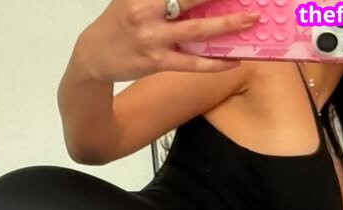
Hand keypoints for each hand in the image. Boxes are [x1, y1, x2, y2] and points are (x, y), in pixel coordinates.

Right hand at [74, 0, 258, 81]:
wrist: (92, 56)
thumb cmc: (117, 22)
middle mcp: (147, 12)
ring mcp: (152, 39)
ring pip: (196, 32)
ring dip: (226, 26)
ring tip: (250, 21)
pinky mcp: (155, 62)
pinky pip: (190, 63)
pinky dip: (213, 63)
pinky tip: (231, 60)